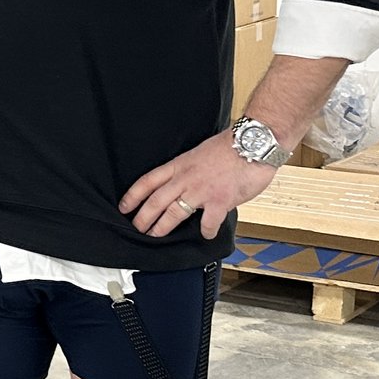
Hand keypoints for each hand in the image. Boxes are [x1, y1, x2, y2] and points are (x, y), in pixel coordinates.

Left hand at [121, 130, 280, 238]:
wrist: (254, 142)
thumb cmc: (231, 146)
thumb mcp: (199, 153)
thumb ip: (189, 169)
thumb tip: (183, 183)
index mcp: (180, 164)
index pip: (148, 181)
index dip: (133, 195)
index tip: (124, 207)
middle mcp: (186, 178)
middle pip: (156, 201)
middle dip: (143, 217)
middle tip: (137, 229)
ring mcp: (202, 190)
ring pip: (174, 213)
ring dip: (162, 227)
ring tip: (156, 235)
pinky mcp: (220, 201)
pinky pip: (207, 223)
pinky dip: (206, 232)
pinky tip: (205, 235)